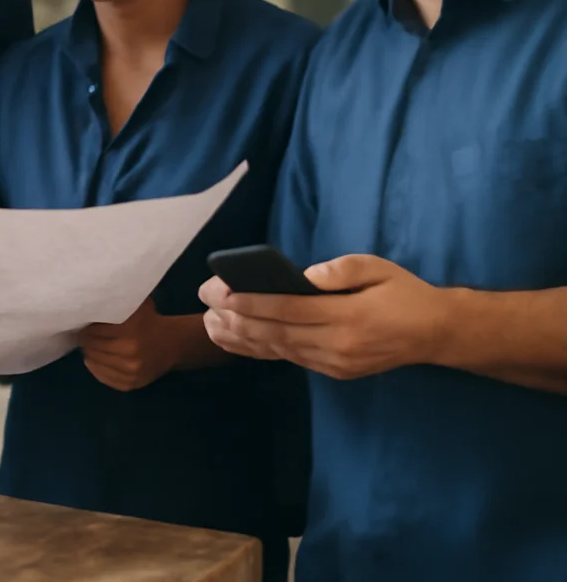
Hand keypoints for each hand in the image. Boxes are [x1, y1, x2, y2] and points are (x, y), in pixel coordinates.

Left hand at [77, 297, 181, 390]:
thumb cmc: (151, 320)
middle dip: (86, 341)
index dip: (86, 328)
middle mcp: (130, 352)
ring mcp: (131, 371)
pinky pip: (104, 378)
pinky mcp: (131, 384)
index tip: (83, 325)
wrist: (173, 345)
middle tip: (83, 336)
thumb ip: (117, 303)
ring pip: (96, 363)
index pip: (94, 332)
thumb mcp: (137, 306)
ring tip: (88, 347)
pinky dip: (96, 369)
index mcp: (130, 330)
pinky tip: (93, 361)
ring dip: (89, 354)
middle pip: (93, 347)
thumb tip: (92, 301)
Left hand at [200, 254, 446, 378]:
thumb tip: (306, 275)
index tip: (221, 292)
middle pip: (277, 333)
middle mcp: (339, 344)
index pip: (289, 309)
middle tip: (205, 306)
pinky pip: (291, 359)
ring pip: (280, 350)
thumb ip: (342, 270)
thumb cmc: (403, 292)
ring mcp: (336, 362)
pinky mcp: (336, 371)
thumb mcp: (378, 268)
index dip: (252, 302)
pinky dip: (262, 350)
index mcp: (349, 316)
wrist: (435, 333)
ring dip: (242, 338)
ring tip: (210, 324)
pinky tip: (239, 340)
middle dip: (236, 319)